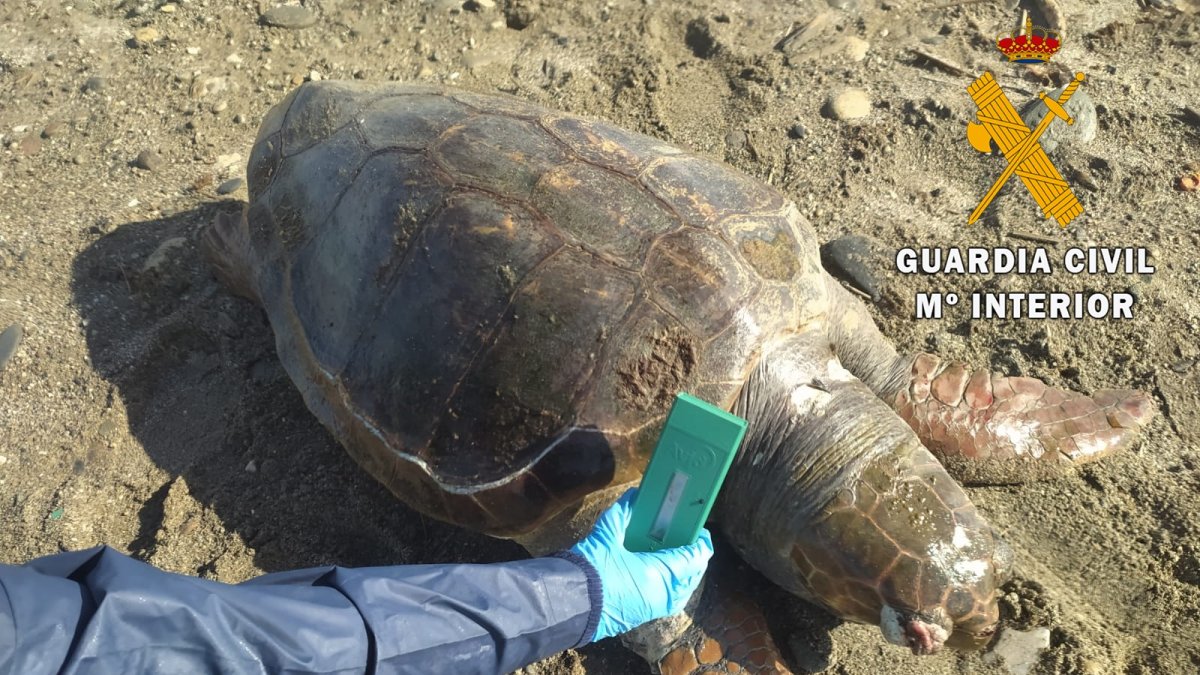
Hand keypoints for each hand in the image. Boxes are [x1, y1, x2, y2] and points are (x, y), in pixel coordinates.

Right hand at [570, 488, 713, 640]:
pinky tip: (659, 570)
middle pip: (694, 572)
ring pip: (684, 588)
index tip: (698, 529)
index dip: (702, 541)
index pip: (696, 556)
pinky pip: (670, 597)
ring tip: (673, 552)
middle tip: (685, 538)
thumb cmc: (591, 569)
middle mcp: (664, 593)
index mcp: (661, 573)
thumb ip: (624, 512)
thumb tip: (635, 494)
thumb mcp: (607, 535)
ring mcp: (657, 607)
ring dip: (684, 570)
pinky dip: (671, 583)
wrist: (571, 604)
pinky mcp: (646, 614)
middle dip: (694, 555)